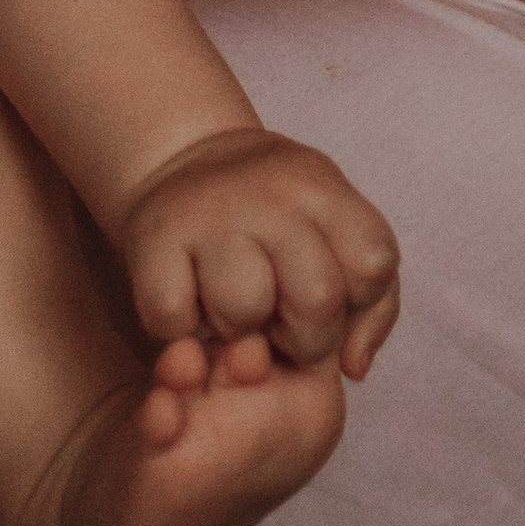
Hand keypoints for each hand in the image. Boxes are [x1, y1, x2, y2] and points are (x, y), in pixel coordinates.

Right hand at [114, 127, 400, 377]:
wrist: (183, 158)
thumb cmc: (276, 216)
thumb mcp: (337, 229)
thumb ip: (371, 302)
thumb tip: (354, 367)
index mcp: (321, 189)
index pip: (371, 265)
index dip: (356, 299)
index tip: (329, 288)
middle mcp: (270, 194)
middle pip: (317, 301)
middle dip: (304, 335)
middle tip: (280, 317)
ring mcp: (209, 214)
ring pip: (243, 314)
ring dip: (237, 331)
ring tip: (231, 301)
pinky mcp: (153, 239)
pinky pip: (175, 321)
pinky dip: (180, 328)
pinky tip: (189, 298)